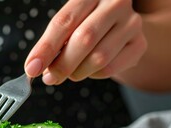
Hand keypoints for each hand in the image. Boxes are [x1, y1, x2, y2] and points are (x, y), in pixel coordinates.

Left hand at [24, 0, 146, 84]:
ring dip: (76, 72)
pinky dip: (93, 75)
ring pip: (99, 57)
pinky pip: (110, 68)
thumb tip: (35, 67)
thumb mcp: (68, 25)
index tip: (31, 68)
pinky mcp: (139, 44)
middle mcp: (115, 3)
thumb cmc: (86, 24)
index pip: (64, 21)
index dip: (46, 48)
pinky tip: (88, 70)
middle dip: (61, 64)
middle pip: (84, 39)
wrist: (118, 25)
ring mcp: (131, 23)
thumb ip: (52, 43)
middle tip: (49, 78)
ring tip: (67, 74)